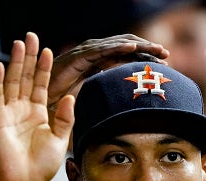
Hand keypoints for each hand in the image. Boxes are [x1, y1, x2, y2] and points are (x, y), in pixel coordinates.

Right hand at [0, 32, 74, 180]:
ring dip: (15, 63)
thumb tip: (71, 95)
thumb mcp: (60, 139)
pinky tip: (0, 65)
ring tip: (19, 43)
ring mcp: (8, 113)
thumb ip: (65, 117)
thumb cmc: (42, 166)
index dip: (43, 68)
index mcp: (38, 113)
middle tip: (31, 37)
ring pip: (12, 82)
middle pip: (25, 78)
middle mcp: (22, 110)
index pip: (41, 84)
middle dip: (28, 57)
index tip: (48, 50)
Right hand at [48, 33, 168, 110]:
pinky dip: (117, 47)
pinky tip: (132, 48)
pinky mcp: (79, 56)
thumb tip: (123, 110)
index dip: (144, 59)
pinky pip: (101, 50)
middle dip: (147, 49)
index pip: (126, 56)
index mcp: (99, 62)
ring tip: (156, 49)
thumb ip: (104, 97)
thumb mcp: (90, 98)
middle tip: (166, 55)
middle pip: (126, 47)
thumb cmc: (61, 100)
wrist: (39, 98)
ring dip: (138, 46)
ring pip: (117, 45)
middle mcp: (94, 54)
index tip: (163, 65)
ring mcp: (87, 53)